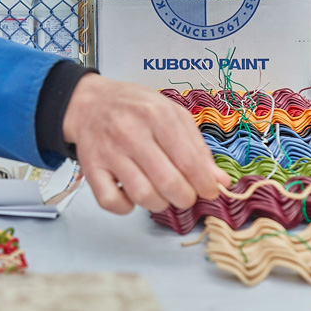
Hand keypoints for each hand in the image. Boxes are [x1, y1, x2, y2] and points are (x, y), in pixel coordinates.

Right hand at [62, 74, 230, 213]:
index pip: (189, 162)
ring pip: (143, 196)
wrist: (90, 103)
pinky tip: (131, 195)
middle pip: (169, 183)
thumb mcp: (172, 114)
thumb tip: (220, 181)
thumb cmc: (134, 108)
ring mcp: (108, 151)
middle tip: (185, 194)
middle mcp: (130, 132)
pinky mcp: (91, 168)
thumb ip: (197, 147)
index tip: (209, 191)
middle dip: (185, 198)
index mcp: (156, 115)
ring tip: (160, 192)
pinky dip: (126, 207)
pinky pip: (112, 202)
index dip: (204, 184)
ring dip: (159, 203)